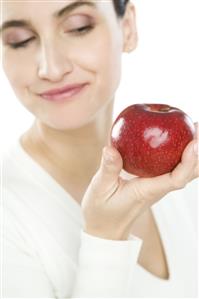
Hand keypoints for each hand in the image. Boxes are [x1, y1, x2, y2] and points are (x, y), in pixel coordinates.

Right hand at [81, 123, 197, 239]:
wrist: (107, 227)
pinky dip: (182, 154)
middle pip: (189, 173)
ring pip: (185, 171)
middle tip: (197, 126)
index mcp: (148, 191)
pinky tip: (176, 138)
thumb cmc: (103, 211)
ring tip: (193, 128)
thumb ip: (108, 169)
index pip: (176, 179)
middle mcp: (159, 188)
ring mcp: (159, 186)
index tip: (194, 143)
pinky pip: (174, 168)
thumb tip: (111, 147)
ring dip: (194, 152)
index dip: (188, 162)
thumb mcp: (101, 189)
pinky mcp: (155, 183)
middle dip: (198, 151)